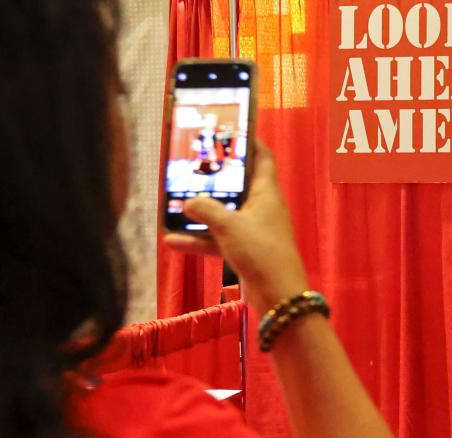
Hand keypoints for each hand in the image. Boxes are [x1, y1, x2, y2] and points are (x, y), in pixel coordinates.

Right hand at [163, 141, 308, 312]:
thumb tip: (187, 201)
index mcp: (266, 192)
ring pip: (223, 214)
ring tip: (172, 204)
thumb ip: (205, 209)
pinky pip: (218, 240)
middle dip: (214, 176)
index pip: (261, 156)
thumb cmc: (261, 252)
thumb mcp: (229, 225)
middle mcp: (262, 208)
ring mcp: (254, 230)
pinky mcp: (246, 251)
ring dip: (200, 212)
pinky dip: (199, 240)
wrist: (279, 296)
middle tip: (190, 164)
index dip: (248, 140)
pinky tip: (172, 241)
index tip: (229, 128)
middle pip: (237, 184)